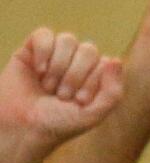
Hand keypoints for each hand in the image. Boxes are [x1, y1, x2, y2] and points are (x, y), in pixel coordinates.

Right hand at [0, 28, 122, 159]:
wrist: (22, 128)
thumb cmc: (59, 124)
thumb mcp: (93, 114)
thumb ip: (113, 92)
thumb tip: (115, 60)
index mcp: (96, 76)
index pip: (105, 63)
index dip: (92, 81)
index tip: (79, 101)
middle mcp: (78, 63)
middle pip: (88, 50)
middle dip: (75, 75)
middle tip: (62, 96)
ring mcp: (55, 55)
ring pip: (67, 40)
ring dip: (59, 66)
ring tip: (48, 87)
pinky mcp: (31, 51)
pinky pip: (43, 34)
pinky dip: (43, 51)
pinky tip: (38, 70)